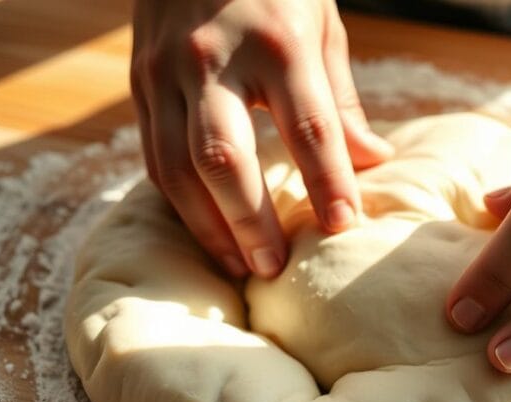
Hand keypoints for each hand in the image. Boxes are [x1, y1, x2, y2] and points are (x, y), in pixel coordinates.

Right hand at [131, 0, 392, 277]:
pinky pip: (152, 154)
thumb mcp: (321, 24)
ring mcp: (166, 69)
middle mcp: (215, 58)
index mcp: (278, 42)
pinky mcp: (138, 78)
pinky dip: (178, 200)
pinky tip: (203, 229)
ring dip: (207, 225)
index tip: (345, 227)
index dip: (328, 183)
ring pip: (178, 166)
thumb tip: (372, 162)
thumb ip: (340, 100)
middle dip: (250, 222)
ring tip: (238, 266)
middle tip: (273, 269)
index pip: (308, 128)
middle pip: (226, 158)